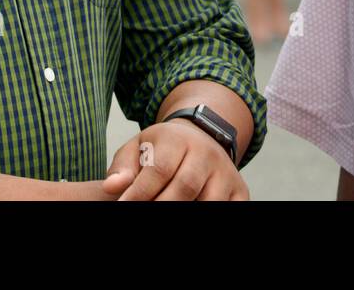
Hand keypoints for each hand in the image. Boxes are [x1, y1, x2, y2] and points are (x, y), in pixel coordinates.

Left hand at [101, 119, 247, 200]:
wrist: (200, 140)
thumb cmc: (161, 151)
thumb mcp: (137, 149)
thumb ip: (123, 168)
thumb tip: (113, 187)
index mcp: (178, 139)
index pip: (160, 169)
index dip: (140, 192)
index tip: (124, 205)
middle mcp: (206, 153)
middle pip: (185, 186)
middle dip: (162, 205)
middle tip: (143, 215)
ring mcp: (226, 171)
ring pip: (210, 200)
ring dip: (188, 211)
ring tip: (167, 214)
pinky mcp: (240, 190)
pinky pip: (232, 208)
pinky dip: (214, 214)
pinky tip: (193, 212)